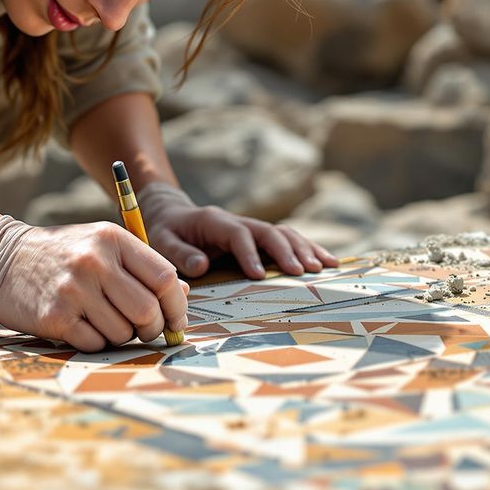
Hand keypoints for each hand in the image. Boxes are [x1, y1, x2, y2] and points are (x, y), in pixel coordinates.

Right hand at [0, 216, 188, 352]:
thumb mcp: (101, 246)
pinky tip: (82, 326)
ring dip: (121, 336)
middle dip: (153, 329)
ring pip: (123, 332)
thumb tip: (183, 295)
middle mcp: (95, 262)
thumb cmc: (61, 255)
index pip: (165, 277)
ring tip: (103, 322)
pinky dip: (95, 342)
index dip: (177, 305)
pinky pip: (95, 344)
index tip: (175, 320)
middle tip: (145, 330)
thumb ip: (141, 267)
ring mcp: (73, 290)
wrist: (0, 258)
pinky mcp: (55, 317)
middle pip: (148, 310)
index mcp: (112, 239)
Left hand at [137, 182, 339, 279]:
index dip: (249, 253)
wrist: (172, 214)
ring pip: (283, 233)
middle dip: (287, 251)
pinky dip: (307, 249)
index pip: (237, 234)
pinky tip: (327, 261)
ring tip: (324, 267)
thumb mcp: (162, 239)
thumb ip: (179, 253)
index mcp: (214, 221)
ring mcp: (250, 228)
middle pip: (268, 231)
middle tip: (303, 272)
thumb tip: (202, 265)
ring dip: (305, 249)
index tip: (258, 275)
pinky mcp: (258, 237)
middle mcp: (237, 221)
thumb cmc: (165, 230)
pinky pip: (286, 240)